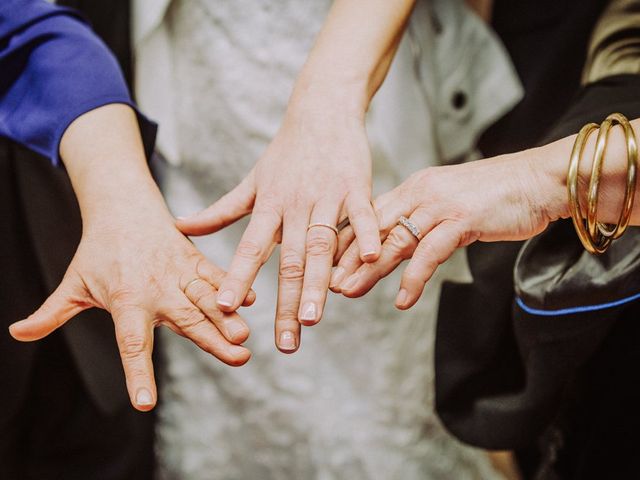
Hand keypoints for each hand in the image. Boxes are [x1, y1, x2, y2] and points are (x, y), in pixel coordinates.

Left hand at [10, 208, 253, 410]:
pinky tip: (250, 301)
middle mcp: (157, 290)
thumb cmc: (99, 250)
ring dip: (227, 318)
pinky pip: (215, 275)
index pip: (132, 344)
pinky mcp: (194, 261)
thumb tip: (17, 333)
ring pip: (206, 299)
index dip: (138, 374)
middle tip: (236, 358)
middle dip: (211, 341)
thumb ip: (51, 312)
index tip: (145, 402)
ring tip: (244, 338)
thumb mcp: (73, 282)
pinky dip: (232, 287)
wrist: (123, 207)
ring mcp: (179, 274)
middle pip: (185, 321)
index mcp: (126, 301)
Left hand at [177, 96, 380, 352]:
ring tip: (315, 318)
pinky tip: (371, 259)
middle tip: (286, 342)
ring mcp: (326, 195)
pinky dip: (367, 233)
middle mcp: (295, 204)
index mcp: (269, 205)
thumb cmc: (286, 152)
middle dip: (286, 302)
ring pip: (321, 243)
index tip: (222, 307)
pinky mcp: (356, 186)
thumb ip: (220, 210)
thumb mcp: (252, 182)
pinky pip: (362, 213)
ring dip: (319, 281)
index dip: (236, 276)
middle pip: (289, 258)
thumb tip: (182, 227)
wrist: (321, 110)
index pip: (250, 247)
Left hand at [331, 151, 559, 308]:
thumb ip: (424, 222)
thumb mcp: (449, 206)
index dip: (348, 239)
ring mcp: (440, 205)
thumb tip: (402, 245)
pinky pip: (430, 252)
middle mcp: (421, 193)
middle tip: (327, 282)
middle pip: (375, 228)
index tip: (327, 261)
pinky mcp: (461, 219)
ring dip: (369, 269)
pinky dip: (414, 278)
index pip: (372, 215)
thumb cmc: (496, 195)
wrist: (537, 180)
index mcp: (415, 189)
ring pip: (394, 240)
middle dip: (347, 256)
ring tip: (349, 291)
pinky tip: (402, 299)